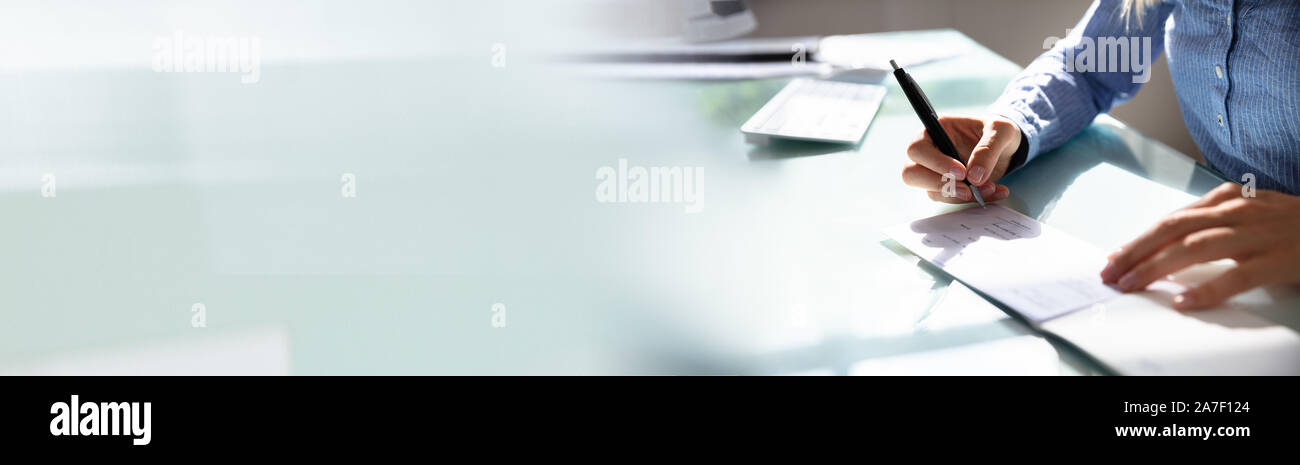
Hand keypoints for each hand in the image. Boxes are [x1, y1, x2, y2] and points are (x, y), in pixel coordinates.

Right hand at [902, 115, 1019, 203]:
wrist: (1008, 148)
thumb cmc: (999, 132)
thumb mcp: (1001, 131)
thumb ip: (988, 150)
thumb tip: (974, 177)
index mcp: (936, 130)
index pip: (917, 149)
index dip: (935, 163)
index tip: (962, 172)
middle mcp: (930, 151)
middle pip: (911, 173)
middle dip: (938, 184)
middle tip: (967, 189)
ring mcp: (935, 171)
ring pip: (930, 191)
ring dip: (959, 195)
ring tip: (989, 188)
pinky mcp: (946, 187)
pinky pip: (950, 199)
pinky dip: (971, 200)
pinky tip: (993, 191)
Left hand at [1100, 182, 1299, 309]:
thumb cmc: (1287, 223)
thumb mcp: (1245, 213)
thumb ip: (1208, 222)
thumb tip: (1163, 241)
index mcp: (1226, 200)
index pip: (1170, 220)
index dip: (1137, 240)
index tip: (1112, 258)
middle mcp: (1236, 212)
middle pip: (1173, 230)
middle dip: (1136, 253)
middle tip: (1110, 274)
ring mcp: (1257, 235)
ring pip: (1196, 249)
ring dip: (1157, 268)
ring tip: (1132, 285)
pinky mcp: (1277, 259)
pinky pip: (1236, 276)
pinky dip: (1207, 289)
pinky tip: (1184, 301)